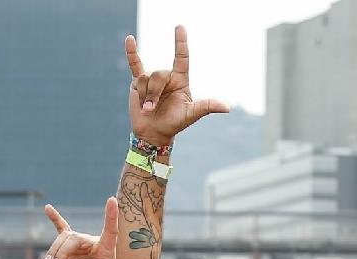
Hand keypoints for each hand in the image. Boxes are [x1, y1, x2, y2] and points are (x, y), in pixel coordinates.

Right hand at [43, 199, 119, 258]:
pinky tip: (47, 208)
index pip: (110, 231)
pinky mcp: (69, 245)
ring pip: (64, 240)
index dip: (111, 217)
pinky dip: (55, 219)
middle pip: (75, 239)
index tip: (112, 200)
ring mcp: (80, 243)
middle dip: (63, 251)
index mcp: (106, 251)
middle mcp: (93, 243)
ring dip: (54, 251)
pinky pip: (61, 229)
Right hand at [125, 26, 228, 148]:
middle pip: (159, 74)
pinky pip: (134, 64)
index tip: (179, 28)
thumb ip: (207, 106)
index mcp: (180, 80)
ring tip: (147, 108)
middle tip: (151, 108)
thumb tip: (227, 107)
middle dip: (154, 93)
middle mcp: (167, 77)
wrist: (154, 132)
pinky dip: (131, 52)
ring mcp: (152, 78)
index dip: (180, 43)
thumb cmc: (175, 123)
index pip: (182, 57)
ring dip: (145, 96)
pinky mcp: (138, 82)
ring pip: (146, 78)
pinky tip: (130, 39)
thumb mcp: (191, 115)